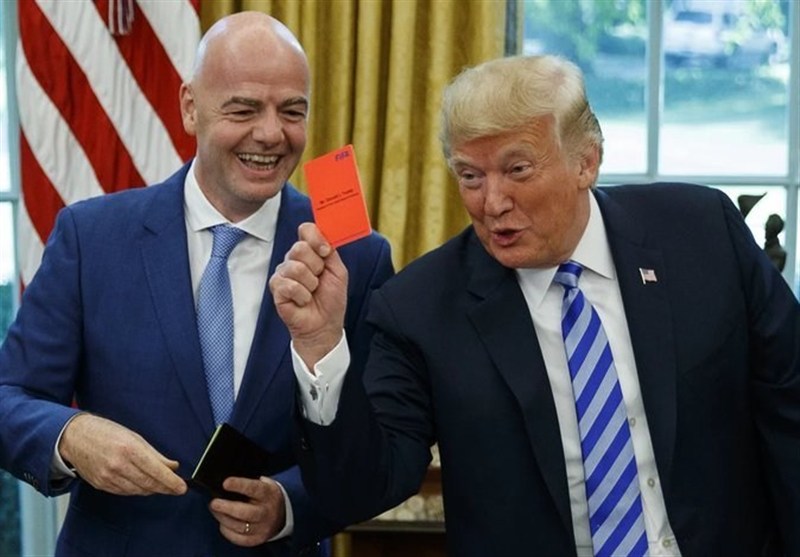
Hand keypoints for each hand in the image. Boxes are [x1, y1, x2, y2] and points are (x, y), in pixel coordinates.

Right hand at [58, 413, 186, 495]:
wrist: (75, 437)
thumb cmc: (106, 433)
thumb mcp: (135, 437)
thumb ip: (155, 454)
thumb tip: (173, 467)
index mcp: (129, 449)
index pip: (156, 471)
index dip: (172, 482)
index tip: (182, 487)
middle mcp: (119, 465)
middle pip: (148, 484)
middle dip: (165, 488)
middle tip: (176, 488)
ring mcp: (108, 477)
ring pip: (138, 490)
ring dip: (152, 489)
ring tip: (161, 485)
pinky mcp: (101, 485)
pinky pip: (125, 492)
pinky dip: (137, 490)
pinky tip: (143, 485)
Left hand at [209, 476, 285, 546]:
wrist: (282, 514)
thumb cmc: (266, 496)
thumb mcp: (264, 484)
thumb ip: (248, 482)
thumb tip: (225, 482)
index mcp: (268, 493)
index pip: (253, 488)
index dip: (239, 485)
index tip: (225, 483)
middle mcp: (267, 511)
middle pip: (246, 512)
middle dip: (227, 508)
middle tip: (214, 503)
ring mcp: (263, 527)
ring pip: (240, 527)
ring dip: (223, 519)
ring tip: (215, 510)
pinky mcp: (257, 539)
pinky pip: (239, 538)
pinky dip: (227, 531)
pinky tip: (222, 523)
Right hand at [269, 222, 347, 368]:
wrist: (325, 324)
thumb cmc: (331, 299)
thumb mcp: (338, 272)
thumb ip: (331, 251)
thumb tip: (324, 236)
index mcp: (310, 252)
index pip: (306, 230)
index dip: (316, 238)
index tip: (325, 252)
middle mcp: (294, 259)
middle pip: (300, 248)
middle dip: (316, 267)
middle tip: (319, 280)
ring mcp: (283, 273)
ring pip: (296, 267)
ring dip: (311, 284)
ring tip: (312, 293)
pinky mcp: (276, 288)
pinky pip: (289, 285)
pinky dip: (302, 295)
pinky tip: (303, 301)